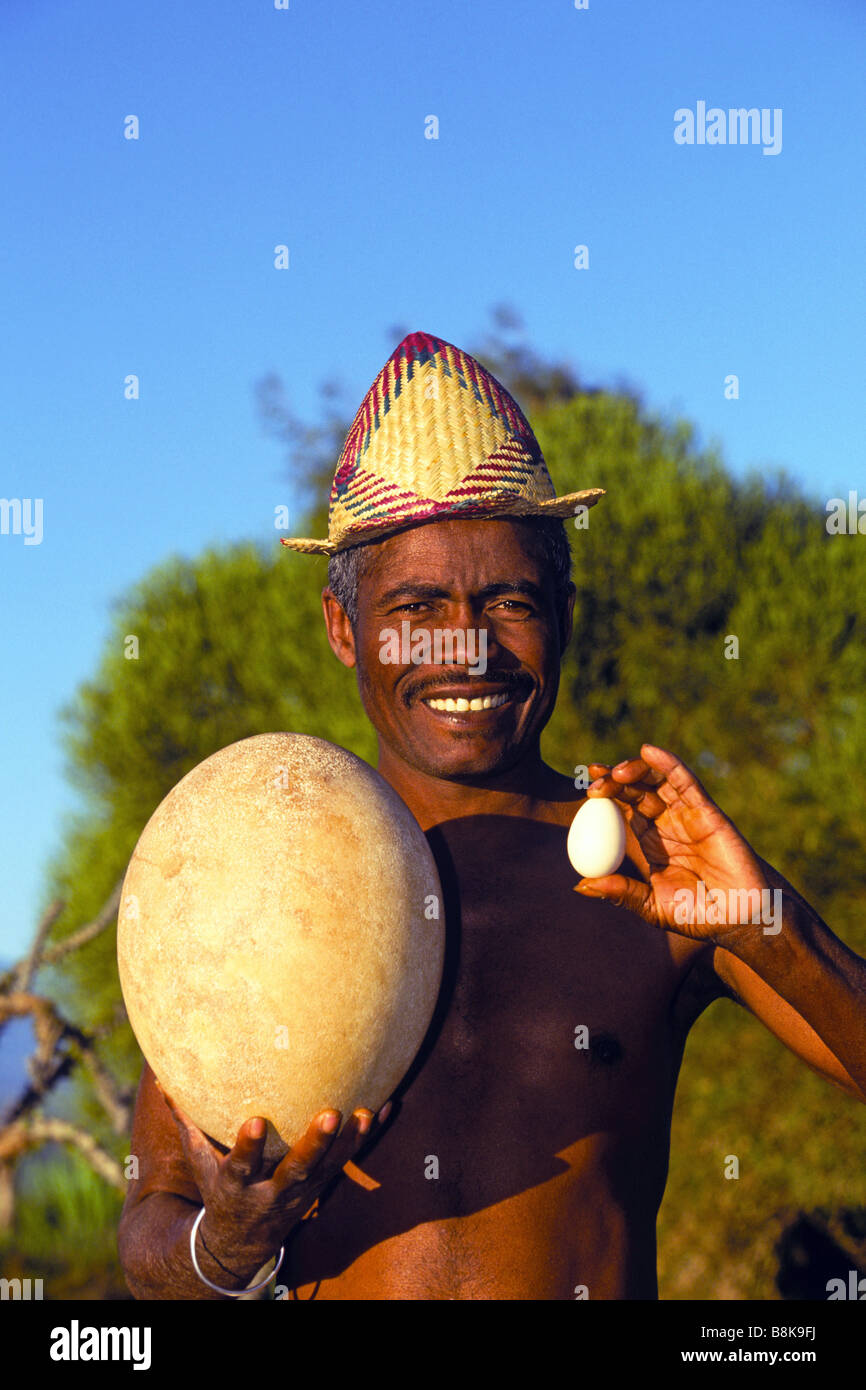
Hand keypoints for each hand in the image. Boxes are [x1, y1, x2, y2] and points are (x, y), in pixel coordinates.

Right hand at [158, 1085, 390, 1268]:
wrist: (239, 1246)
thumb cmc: (218, 1192)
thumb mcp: (199, 1165)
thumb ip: (187, 1124)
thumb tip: (163, 1082)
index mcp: (238, 1186)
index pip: (241, 1166)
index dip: (248, 1147)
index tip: (255, 1121)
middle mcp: (273, 1192)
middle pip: (297, 1170)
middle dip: (315, 1144)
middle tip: (330, 1114)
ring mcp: (303, 1191)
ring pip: (330, 1169)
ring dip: (350, 1142)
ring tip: (366, 1111)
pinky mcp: (322, 1186)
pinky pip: (350, 1163)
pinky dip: (368, 1138)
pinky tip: (386, 1108)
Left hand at [574, 743, 770, 940]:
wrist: (741, 919)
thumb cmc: (700, 916)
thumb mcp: (653, 907)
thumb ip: (622, 893)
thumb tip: (580, 885)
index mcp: (652, 842)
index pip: (624, 809)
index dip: (606, 795)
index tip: (586, 789)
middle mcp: (668, 823)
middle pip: (638, 789)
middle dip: (615, 778)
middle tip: (594, 775)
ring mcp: (688, 815)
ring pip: (659, 781)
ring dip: (637, 769)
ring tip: (617, 772)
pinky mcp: (708, 812)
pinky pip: (687, 783)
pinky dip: (669, 765)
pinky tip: (650, 751)